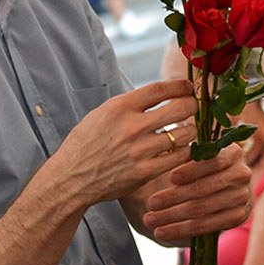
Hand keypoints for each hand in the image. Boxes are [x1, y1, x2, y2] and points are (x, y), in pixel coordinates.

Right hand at [52, 80, 198, 206]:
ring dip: (190, 130)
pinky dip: (184, 151)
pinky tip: (180, 149)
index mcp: (120, 107)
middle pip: (180, 108)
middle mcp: (131, 126)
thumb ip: (130, 104)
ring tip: (187, 131)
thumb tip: (160, 94)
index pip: (160, 89)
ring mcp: (140, 150)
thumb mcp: (102, 114)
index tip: (187, 87)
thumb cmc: (87, 144)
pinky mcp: (145, 171)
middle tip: (193, 108)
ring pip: (184, 134)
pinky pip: (179, 157)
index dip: (180, 86)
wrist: (71, 179)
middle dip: (192, 105)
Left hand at [140, 143, 252, 244]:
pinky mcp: (238, 217)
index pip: (212, 161)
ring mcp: (242, 197)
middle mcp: (242, 174)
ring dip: (172, 216)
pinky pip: (207, 226)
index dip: (191, 170)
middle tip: (151, 203)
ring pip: (202, 209)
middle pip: (204, 188)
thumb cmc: (205, 166)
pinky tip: (162, 232)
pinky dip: (181, 230)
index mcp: (233, 153)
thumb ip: (187, 152)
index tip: (170, 177)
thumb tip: (166, 150)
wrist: (228, 188)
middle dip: (174, 197)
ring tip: (149, 220)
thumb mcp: (198, 154)